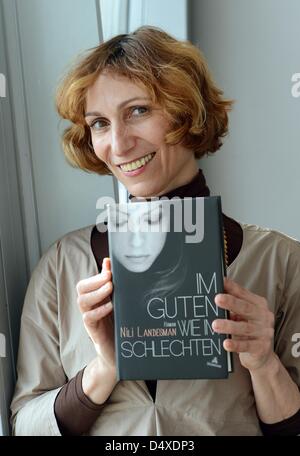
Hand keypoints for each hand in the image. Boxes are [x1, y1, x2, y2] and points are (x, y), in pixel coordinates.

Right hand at [77, 257, 114, 371]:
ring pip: (82, 301)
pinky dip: (98, 310)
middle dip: (94, 281)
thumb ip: (110, 283)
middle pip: (81, 288)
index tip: (110, 269)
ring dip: (96, 293)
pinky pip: (88, 318)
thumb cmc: (117, 323)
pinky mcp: (93, 331)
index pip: (87, 281)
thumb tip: (108, 261)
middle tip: (110, 278)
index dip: (96, 274)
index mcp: (94, 297)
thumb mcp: (116, 300)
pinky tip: (110, 306)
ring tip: (110, 288)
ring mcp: (90, 318)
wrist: (118, 351)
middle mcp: (89, 306)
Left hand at [212, 278, 274, 371]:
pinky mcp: (261, 348)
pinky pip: (247, 346)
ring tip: (215, 324)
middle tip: (217, 298)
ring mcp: (264, 332)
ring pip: (244, 327)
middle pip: (245, 308)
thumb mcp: (242, 316)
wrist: (262, 356)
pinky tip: (226, 343)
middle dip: (231, 302)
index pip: (243, 294)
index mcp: (258, 304)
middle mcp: (264, 316)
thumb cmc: (248, 331)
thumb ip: (232, 306)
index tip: (220, 281)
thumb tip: (215, 295)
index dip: (232, 288)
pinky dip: (235, 344)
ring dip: (229, 326)